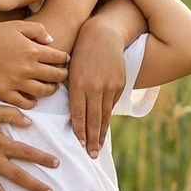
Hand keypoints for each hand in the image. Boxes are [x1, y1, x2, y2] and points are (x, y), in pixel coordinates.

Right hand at [0, 19, 67, 106]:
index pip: (58, 58)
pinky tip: (34, 99)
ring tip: (51, 87)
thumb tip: (51, 42)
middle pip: (55, 76)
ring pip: (43, 91)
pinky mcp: (5, 92)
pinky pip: (24, 102)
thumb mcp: (18, 25)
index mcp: (33, 50)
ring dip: (51, 90)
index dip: (64, 58)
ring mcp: (16, 82)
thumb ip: (38, 30)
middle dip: (62, 75)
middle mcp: (28, 68)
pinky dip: (33, 102)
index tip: (65, 59)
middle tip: (63, 74)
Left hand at [68, 17, 127, 155]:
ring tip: (98, 148)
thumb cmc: (80, 52)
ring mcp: (109, 86)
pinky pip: (111, 105)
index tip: (79, 144)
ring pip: (104, 115)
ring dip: (101, 133)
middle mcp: (95, 87)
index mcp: (79, 83)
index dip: (79, 131)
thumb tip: (72, 114)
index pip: (78, 113)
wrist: (103, 35)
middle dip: (91, 139)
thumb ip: (72, 91)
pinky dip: (107, 118)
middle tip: (91, 155)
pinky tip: (103, 128)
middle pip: (93, 119)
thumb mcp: (70, 69)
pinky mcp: (120, 84)